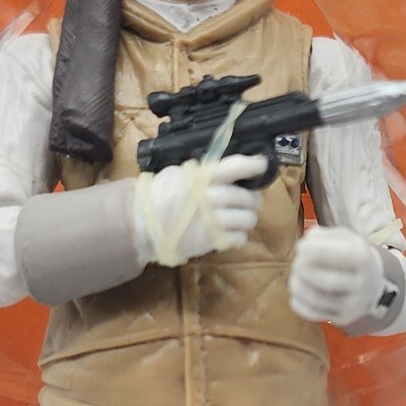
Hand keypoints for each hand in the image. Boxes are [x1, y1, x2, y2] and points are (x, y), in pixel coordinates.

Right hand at [133, 154, 266, 265]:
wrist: (143, 224)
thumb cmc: (159, 195)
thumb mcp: (180, 174)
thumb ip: (205, 173)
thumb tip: (228, 171)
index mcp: (205, 177)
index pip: (238, 166)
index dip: (255, 165)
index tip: (262, 165)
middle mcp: (213, 197)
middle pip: (248, 197)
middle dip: (252, 199)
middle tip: (247, 201)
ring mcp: (215, 220)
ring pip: (249, 219)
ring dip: (247, 218)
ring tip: (238, 218)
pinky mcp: (214, 240)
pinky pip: (240, 238)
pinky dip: (238, 236)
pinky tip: (230, 233)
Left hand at [289, 227, 384, 325]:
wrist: (370, 282)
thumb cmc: (350, 255)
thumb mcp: (344, 238)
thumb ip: (323, 235)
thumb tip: (307, 241)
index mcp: (363, 258)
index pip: (342, 255)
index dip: (317, 250)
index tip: (300, 246)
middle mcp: (360, 283)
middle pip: (328, 281)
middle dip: (305, 271)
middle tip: (296, 263)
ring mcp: (352, 304)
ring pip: (319, 300)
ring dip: (299, 287)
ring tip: (294, 277)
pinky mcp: (343, 318)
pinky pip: (316, 314)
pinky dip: (300, 305)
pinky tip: (296, 295)